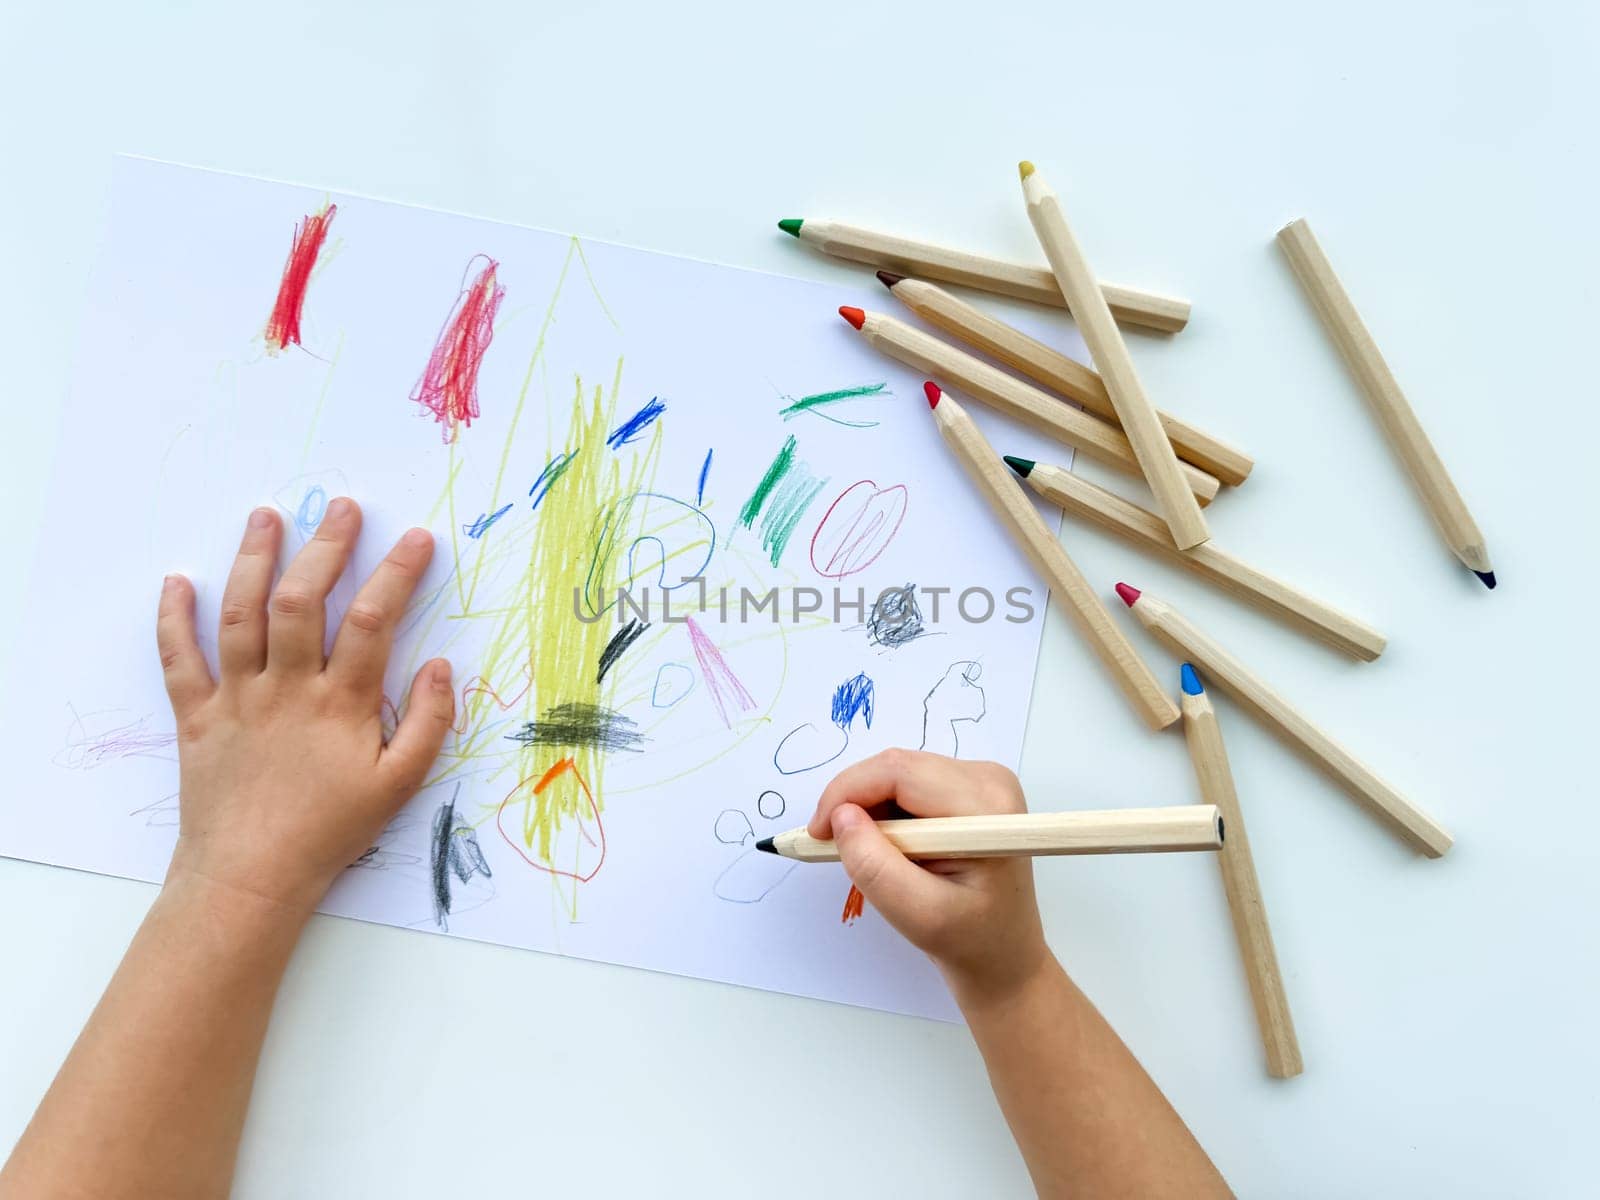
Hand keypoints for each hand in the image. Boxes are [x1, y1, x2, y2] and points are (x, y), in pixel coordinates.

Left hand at [156, 500, 454, 917]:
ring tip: (267, 516)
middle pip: (304, 600)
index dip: (396, 573)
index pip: (374, 621)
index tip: (416, 538)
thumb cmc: (330, 832)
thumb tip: (441, 665)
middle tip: (343, 508)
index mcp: (341, 704)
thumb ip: (429, 723)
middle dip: (326, 547)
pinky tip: (178, 581)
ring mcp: (237, 698)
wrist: (250, 878)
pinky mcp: (197, 716)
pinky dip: (174, 618)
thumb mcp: (400, 786)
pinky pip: (179, 659)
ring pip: (242, 614)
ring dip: (254, 560)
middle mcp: (287, 689)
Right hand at [809, 749, 1048, 1006]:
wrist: (1004, 957)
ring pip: (899, 774)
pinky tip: (891, 848)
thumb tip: (840, 816)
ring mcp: (982, 781)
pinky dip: (885, 812)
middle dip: (853, 801)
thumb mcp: (917, 914)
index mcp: (986, 807)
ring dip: (869, 809)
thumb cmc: (969, 941)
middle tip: (829, 846)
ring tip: (867, 855)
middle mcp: (989, 780)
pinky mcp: (969, 790)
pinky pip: (909, 785)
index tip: (817, 833)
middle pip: (898, 768)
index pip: (900, 772)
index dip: (847, 792)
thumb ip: (874, 865)